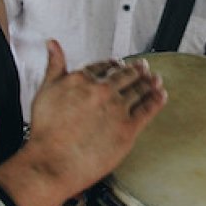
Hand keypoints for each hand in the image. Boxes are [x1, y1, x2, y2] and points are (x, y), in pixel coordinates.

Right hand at [26, 41, 166, 195]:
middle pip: (126, 75)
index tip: (119, 64)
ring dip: (150, 82)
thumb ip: (53, 65)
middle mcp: (102, 90)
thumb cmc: (44, 131)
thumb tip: (52, 43)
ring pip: (139, 90)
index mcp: (83, 79)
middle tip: (143, 67)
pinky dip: (156, 100)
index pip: (105, 66)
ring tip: (155, 80)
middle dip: (136, 70)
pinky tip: (161, 95)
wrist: (51, 162)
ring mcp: (117, 108)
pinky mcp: (127, 128)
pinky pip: (148, 109)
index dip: (114, 64)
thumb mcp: (45, 90)